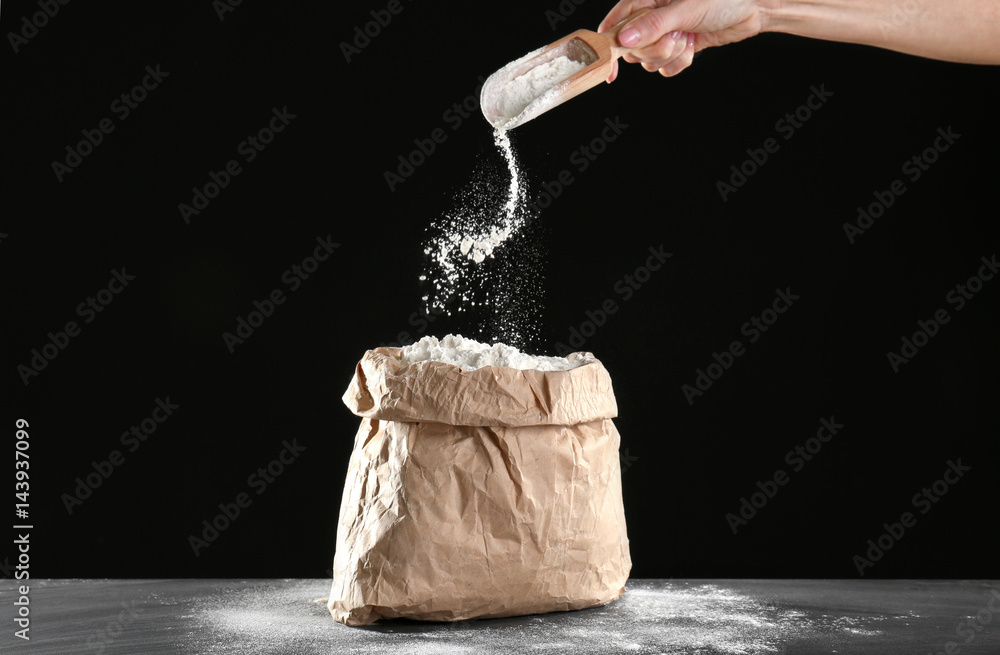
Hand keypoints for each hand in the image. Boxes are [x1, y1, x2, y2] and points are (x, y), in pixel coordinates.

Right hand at [599, 0, 768, 79]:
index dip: (610, 45)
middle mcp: (650, 17)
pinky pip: (665, 68)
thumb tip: (624, 39)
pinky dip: (679, 62)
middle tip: (677, 35)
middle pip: (632, 49)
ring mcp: (663, 34)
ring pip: (648, 61)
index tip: (611, 65)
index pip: (615, 24)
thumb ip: (653, 24)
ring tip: (689, 37)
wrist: (751, 8)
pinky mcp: (676, 48)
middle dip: (655, 49)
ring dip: (670, 55)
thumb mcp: (685, 8)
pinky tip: (693, 46)